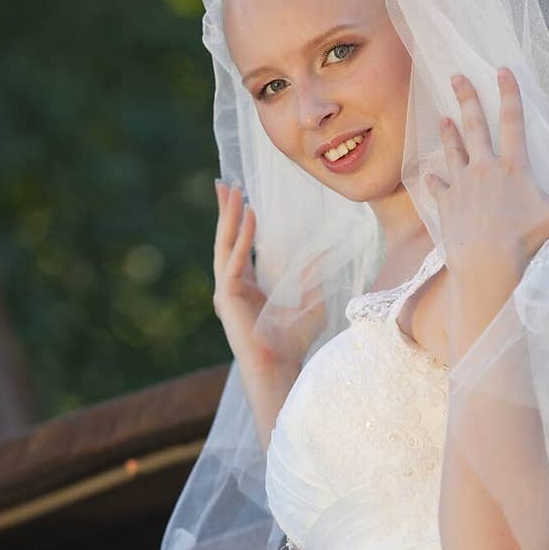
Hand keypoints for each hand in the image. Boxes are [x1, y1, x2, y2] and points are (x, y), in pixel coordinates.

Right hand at [212, 181, 327, 376]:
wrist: (279, 366)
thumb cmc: (293, 342)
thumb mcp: (310, 301)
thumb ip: (312, 276)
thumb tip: (324, 250)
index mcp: (248, 287)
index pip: (240, 246)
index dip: (239, 222)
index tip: (240, 197)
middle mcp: (233, 286)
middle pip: (227, 240)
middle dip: (225, 211)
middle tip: (224, 183)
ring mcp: (226, 290)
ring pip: (224, 244)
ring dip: (228, 216)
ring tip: (230, 190)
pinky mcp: (226, 296)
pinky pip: (234, 259)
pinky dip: (241, 237)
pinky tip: (247, 215)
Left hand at [424, 68, 548, 279]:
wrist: (487, 264)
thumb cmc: (528, 241)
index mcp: (514, 166)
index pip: (512, 121)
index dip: (509, 93)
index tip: (501, 70)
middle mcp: (485, 169)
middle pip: (475, 127)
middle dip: (467, 99)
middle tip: (456, 76)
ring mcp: (463, 185)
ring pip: (453, 152)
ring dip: (448, 133)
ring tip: (442, 117)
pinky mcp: (447, 204)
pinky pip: (438, 187)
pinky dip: (433, 179)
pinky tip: (429, 173)